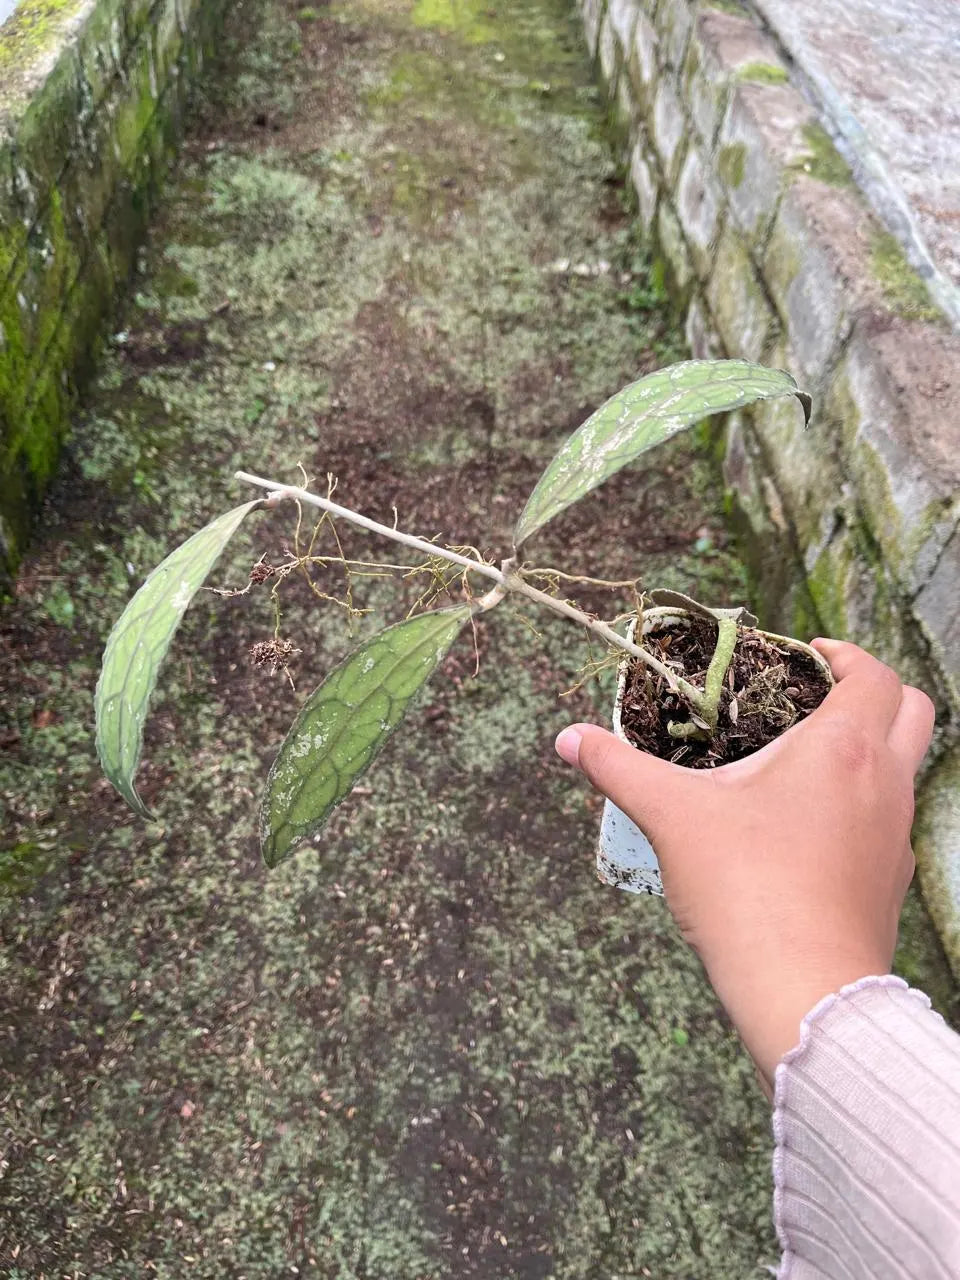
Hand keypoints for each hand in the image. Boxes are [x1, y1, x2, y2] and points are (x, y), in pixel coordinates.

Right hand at [555, 639, 934, 1090]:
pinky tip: (808, 828)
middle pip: (916, 711)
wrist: (805, 991)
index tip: (810, 655)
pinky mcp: (890, 880)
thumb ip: (620, 769)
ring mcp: (895, 835)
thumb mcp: (673, 818)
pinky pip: (889, 821)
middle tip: (817, 697)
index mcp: (843, 749)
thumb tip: (570, 739)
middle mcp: (884, 782)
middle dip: (875, 692)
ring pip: (906, 768)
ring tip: (802, 762)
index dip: (848, 655)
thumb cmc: (746, 891)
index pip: (876, 676)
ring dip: (870, 749)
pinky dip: (863, 804)